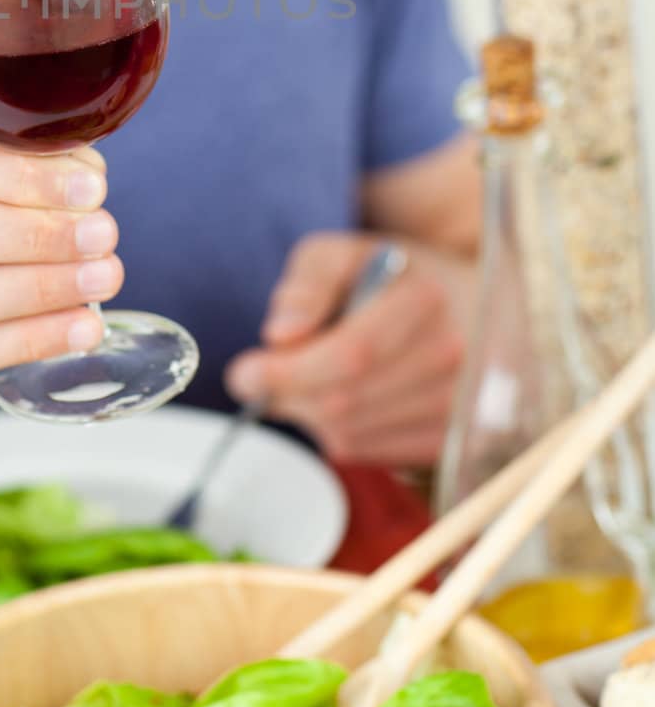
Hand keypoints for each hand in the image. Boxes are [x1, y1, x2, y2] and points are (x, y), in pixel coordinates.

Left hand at [224, 232, 473, 466]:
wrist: (463, 303)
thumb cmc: (389, 276)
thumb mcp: (343, 253)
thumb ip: (308, 283)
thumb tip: (280, 334)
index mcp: (424, 299)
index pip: (351, 354)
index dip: (288, 372)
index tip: (243, 373)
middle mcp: (451, 357)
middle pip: (344, 402)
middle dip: (286, 395)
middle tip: (257, 378)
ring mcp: (456, 406)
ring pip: (349, 434)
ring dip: (307, 413)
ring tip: (305, 379)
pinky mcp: (448, 441)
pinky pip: (366, 453)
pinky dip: (335, 431)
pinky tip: (338, 398)